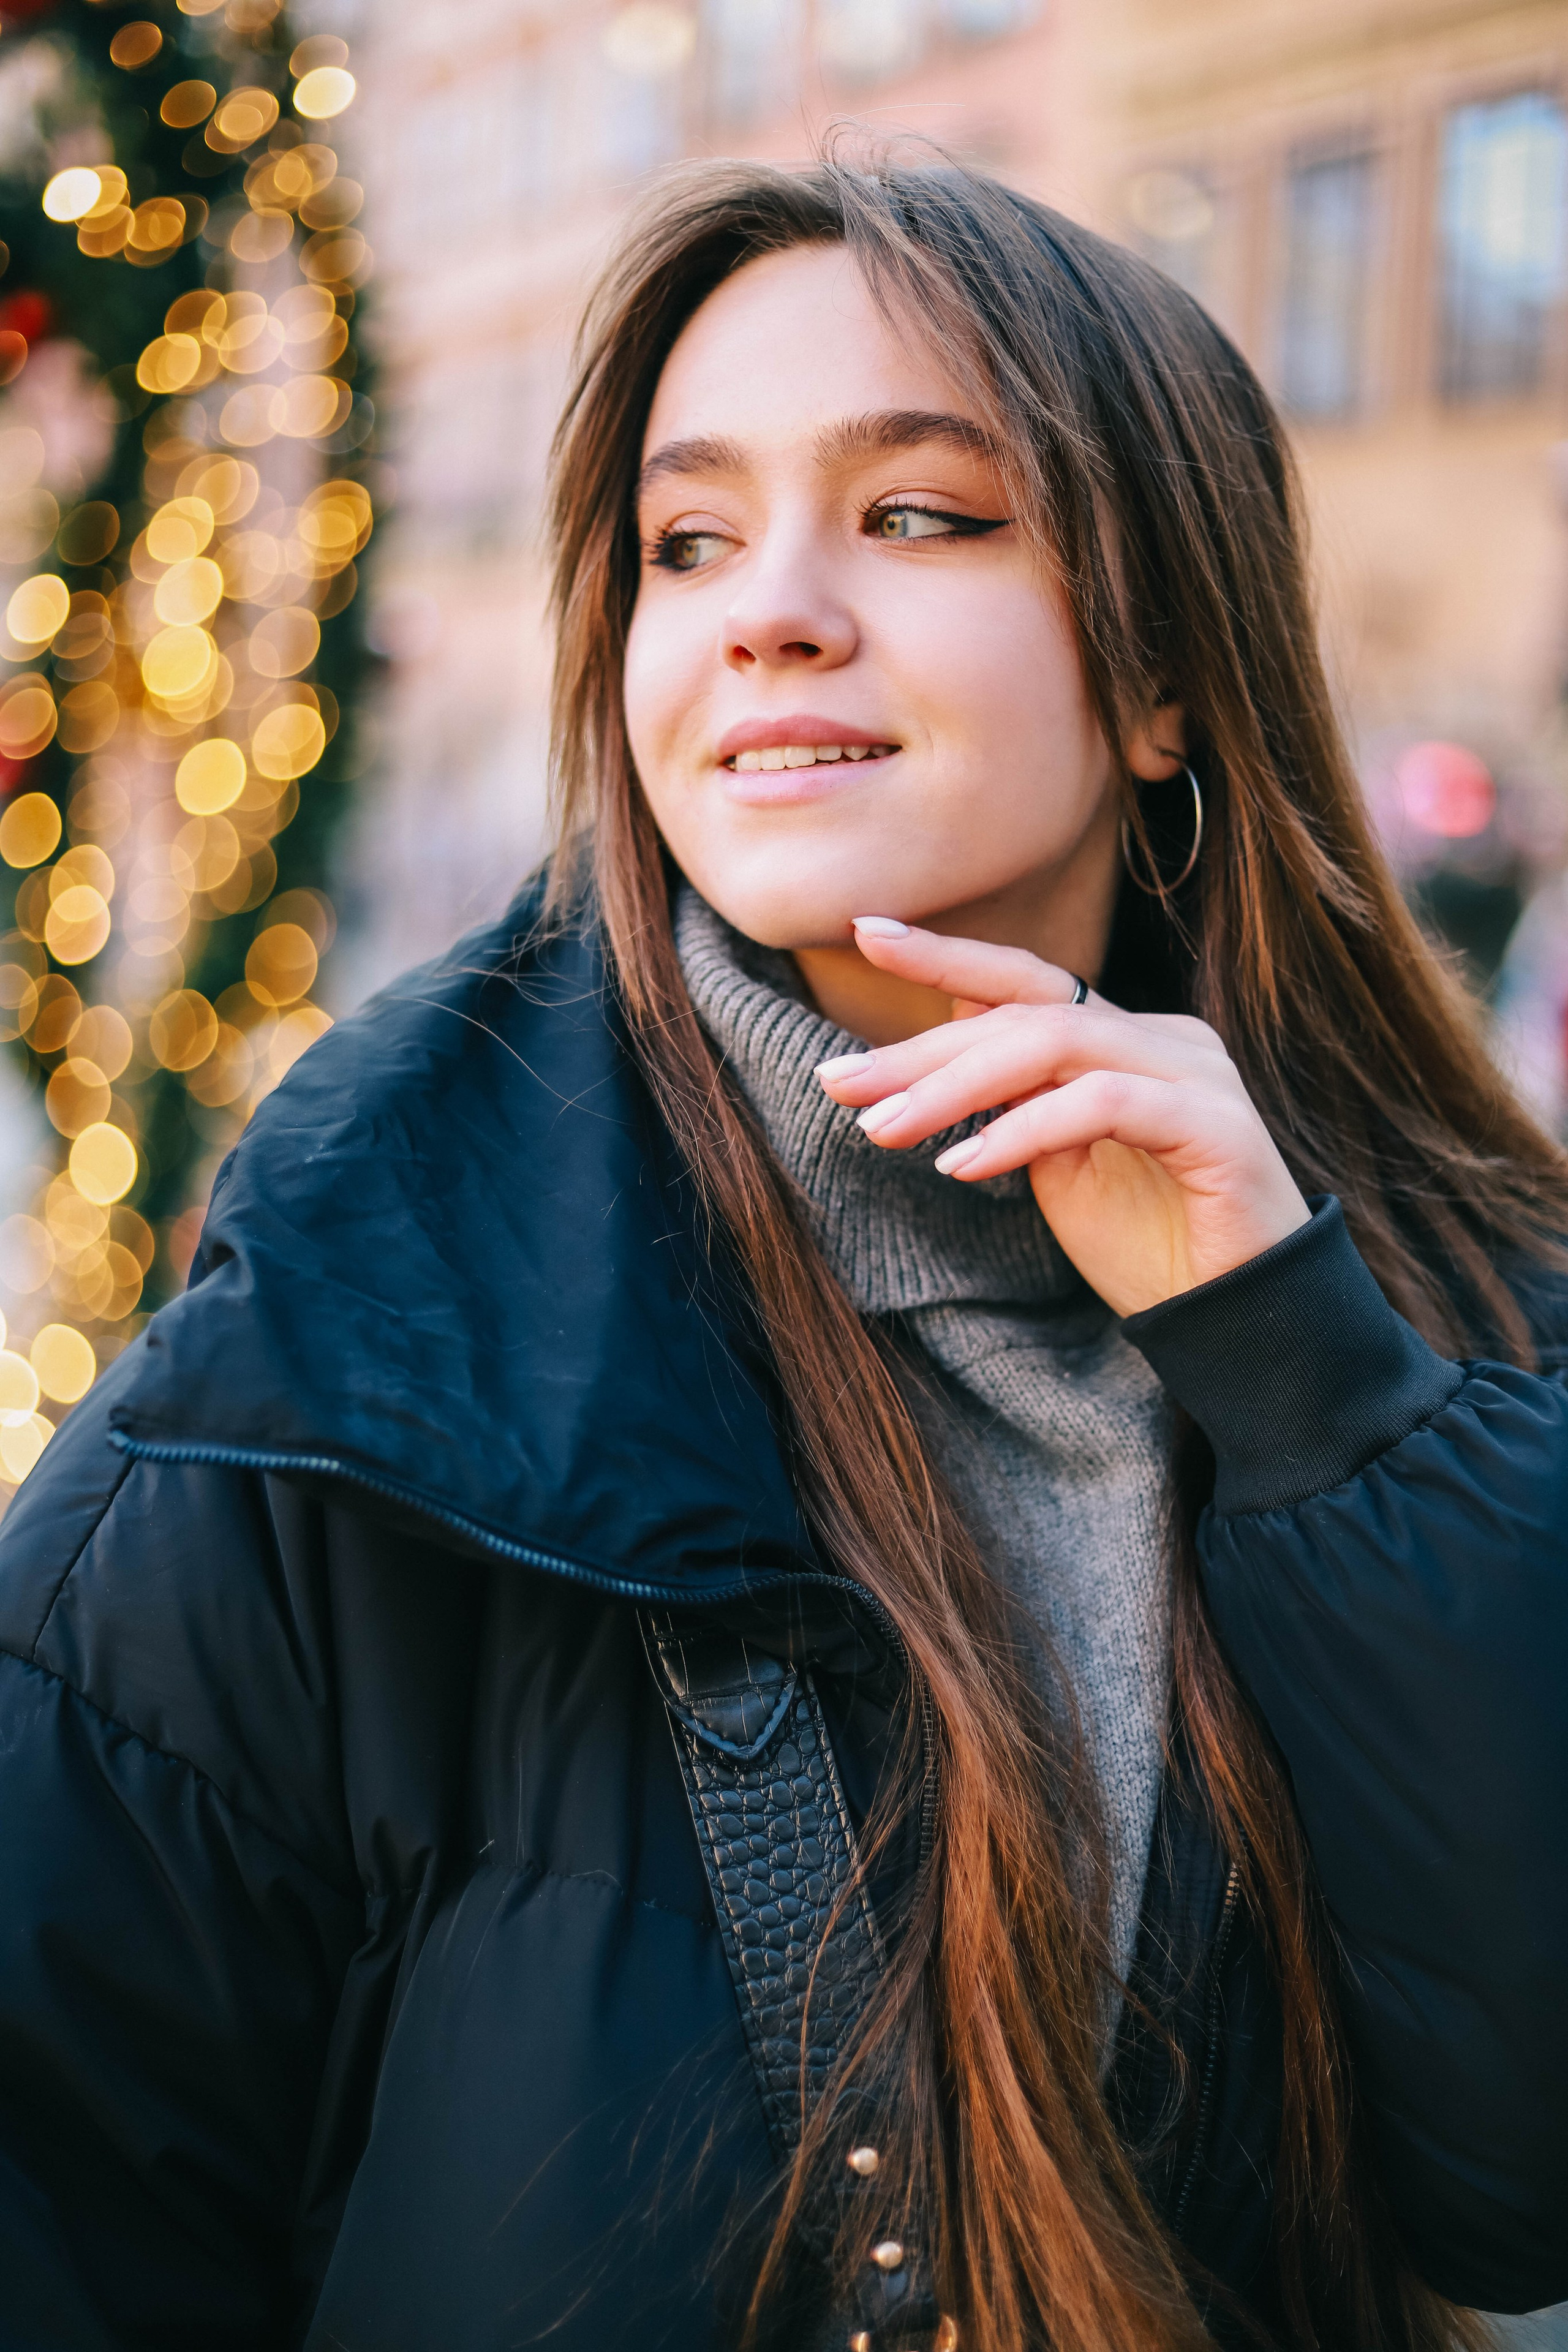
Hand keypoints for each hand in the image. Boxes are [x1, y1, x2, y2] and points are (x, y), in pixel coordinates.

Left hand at [814, 920, 1309, 1318]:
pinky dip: (1025, 1129)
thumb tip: (931, 1056)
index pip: (1026, 980)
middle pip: (1027, 1012)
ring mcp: (1196, 1074)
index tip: (866, 933)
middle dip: (922, 1048)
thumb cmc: (1148, 1245)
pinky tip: (966, 1164)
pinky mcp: (1216, 1125)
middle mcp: (1165, 1038)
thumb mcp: (1056, 1166)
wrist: (1236, 1322)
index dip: (947, 954)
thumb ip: (1013, 1102)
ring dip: (958, 1086)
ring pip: (1057, 1044)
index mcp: (1126, 1038)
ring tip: (886, 1130)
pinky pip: (1103, 1103)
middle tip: (838, 1081)